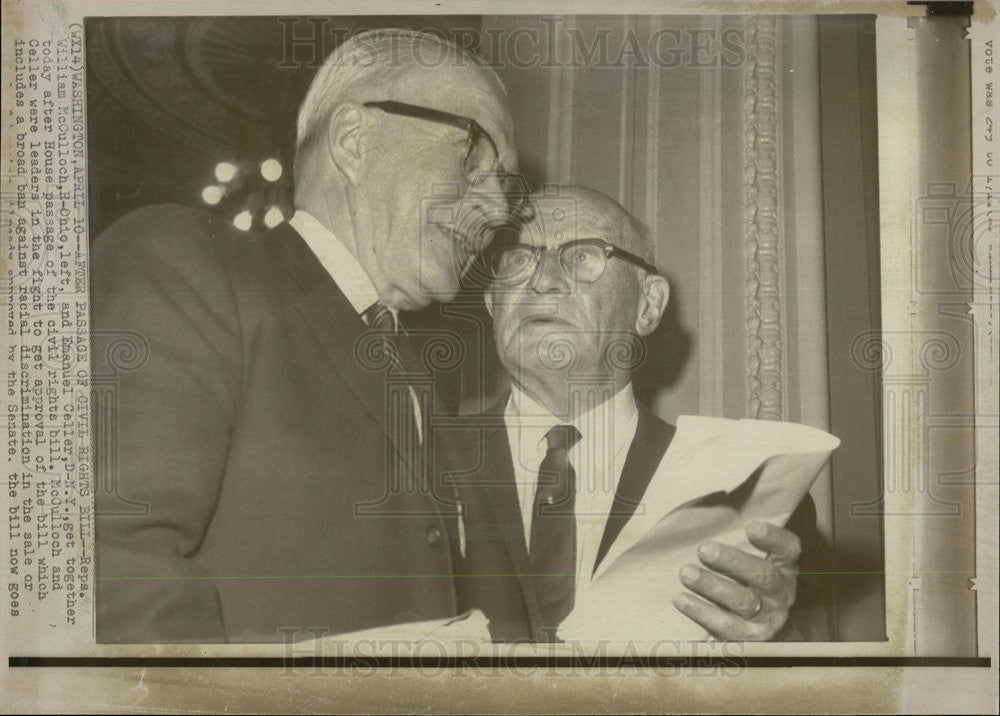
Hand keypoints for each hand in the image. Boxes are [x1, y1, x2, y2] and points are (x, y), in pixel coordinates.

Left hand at [671, 521, 799, 639]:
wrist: (756, 624)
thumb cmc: (745, 578)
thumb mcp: (752, 557)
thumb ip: (739, 539)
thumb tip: (711, 510)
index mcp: (785, 567)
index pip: (788, 549)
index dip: (773, 538)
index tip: (751, 527)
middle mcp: (780, 593)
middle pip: (763, 576)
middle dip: (733, 562)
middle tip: (704, 549)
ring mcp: (767, 617)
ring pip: (743, 602)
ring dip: (712, 586)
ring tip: (686, 573)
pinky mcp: (748, 638)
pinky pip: (725, 627)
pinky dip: (702, 612)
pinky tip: (681, 599)